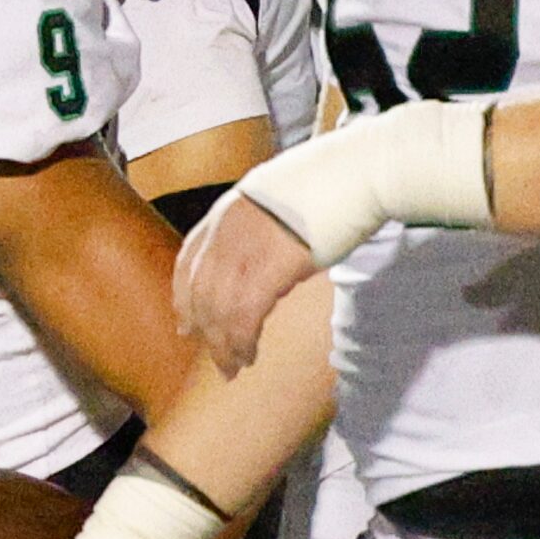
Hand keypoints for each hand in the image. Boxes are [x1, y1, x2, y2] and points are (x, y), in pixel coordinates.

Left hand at [174, 189, 317, 374]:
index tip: (185, 322)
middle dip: (203, 330)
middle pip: (199, 292)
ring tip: (233, 367)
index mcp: (224, 212)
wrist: (356, 171)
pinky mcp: (271, 267)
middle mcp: (225, 230)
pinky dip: (241, 341)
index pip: (188, 261)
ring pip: (217, 310)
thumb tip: (261, 251)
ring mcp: (245, 247)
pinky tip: (248, 354)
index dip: (183, 298)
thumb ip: (256, 226)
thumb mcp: (275, 198)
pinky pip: (244, 315)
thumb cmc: (329, 183)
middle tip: (214, 357)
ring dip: (222, 345)